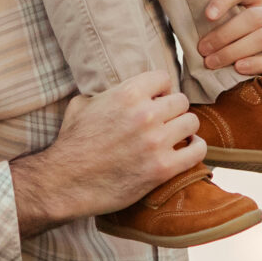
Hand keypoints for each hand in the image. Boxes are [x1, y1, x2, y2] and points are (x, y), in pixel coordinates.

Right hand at [9, 70, 202, 236]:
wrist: (64, 182)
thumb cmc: (71, 144)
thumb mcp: (82, 104)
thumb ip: (106, 93)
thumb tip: (118, 89)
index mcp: (127, 94)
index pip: (164, 78)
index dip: (161, 89)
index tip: (158, 99)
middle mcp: (145, 114)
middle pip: (181, 101)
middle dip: (173, 110)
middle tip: (166, 122)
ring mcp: (156, 142)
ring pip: (192, 123)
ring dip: (185, 129)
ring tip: (176, 137)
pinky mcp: (162, 169)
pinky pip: (197, 151)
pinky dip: (195, 150)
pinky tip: (187, 150)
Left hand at [196, 0, 261, 81]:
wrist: (258, 81)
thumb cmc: (235, 50)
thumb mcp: (225, 31)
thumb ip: (214, 21)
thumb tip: (185, 15)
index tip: (207, 16)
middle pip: (253, 17)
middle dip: (224, 34)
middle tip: (203, 49)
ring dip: (234, 51)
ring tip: (212, 62)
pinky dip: (256, 64)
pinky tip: (239, 68)